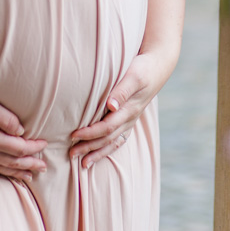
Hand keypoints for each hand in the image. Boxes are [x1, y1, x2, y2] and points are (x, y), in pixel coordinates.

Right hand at [0, 85, 46, 181]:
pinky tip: (1, 173)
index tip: (44, 145)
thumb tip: (21, 132)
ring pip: (0, 168)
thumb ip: (7, 119)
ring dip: (16, 172)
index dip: (34, 148)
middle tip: (43, 168)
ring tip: (28, 177)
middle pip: (12, 162)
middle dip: (30, 165)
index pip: (20, 148)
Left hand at [69, 50, 175, 168]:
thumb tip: (110, 105)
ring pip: (114, 142)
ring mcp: (131, 120)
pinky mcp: (130, 118)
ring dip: (98, 153)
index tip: (74, 135)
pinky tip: (99, 153)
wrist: (157, 66)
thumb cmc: (143, 69)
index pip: (108, 127)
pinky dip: (108, 148)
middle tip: (71, 154)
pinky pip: (119, 138)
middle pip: (108, 139)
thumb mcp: (134, 77)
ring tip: (83, 164)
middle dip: (89, 147)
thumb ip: (122, 91)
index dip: (90, 133)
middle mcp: (130, 118)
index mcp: (129, 109)